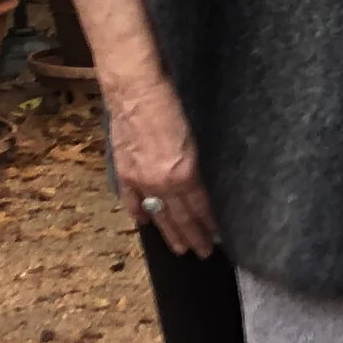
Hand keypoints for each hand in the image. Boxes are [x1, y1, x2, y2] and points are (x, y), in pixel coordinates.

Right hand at [107, 70, 217, 258]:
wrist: (135, 90)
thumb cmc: (172, 104)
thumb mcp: (197, 136)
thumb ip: (198, 164)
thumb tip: (203, 185)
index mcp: (185, 173)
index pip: (201, 207)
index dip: (209, 224)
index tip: (217, 236)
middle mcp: (162, 182)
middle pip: (181, 217)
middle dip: (194, 236)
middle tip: (203, 252)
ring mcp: (140, 179)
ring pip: (158, 214)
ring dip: (170, 233)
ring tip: (180, 249)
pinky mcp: (124, 171)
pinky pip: (132, 200)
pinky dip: (139, 213)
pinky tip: (145, 224)